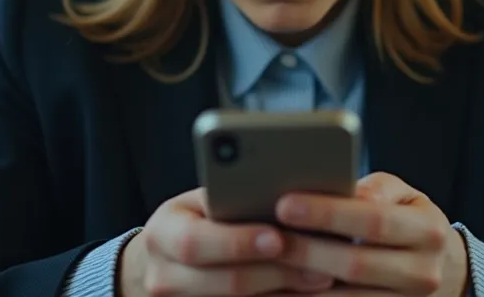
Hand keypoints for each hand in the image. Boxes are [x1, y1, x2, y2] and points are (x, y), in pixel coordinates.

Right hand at [120, 187, 336, 295]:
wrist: (169, 259)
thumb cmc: (198, 219)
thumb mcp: (202, 203)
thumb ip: (229, 199)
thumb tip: (284, 196)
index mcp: (162, 233)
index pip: (194, 242)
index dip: (238, 242)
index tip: (277, 237)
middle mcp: (163, 276)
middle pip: (225, 283)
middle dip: (276, 272)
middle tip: (319, 264)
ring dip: (285, 292)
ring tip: (322, 278)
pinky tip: (303, 293)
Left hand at [271, 172, 468, 295]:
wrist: (441, 266)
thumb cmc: (406, 218)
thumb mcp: (402, 195)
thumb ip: (373, 189)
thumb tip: (340, 187)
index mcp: (427, 231)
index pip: (374, 221)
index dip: (328, 214)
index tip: (285, 204)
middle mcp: (423, 273)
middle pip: (356, 264)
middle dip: (306, 252)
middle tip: (265, 239)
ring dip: (299, 288)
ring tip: (261, 271)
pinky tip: (277, 293)